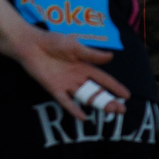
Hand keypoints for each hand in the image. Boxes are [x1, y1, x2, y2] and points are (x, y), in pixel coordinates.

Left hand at [6, 24, 129, 119]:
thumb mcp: (75, 46)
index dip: (114, 87)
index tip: (126, 96)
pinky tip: (83, 116)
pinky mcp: (54, 89)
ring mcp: (66, 84)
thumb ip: (92, 54)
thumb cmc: (53, 42)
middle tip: (121, 110)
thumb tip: (111, 57)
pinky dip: (74, 108)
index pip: (103, 79)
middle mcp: (77, 77)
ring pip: (85, 97)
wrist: (31, 45)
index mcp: (84, 66)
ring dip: (97, 104)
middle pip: (96, 91)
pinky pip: (65, 101)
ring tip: (110, 110)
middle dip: (109, 100)